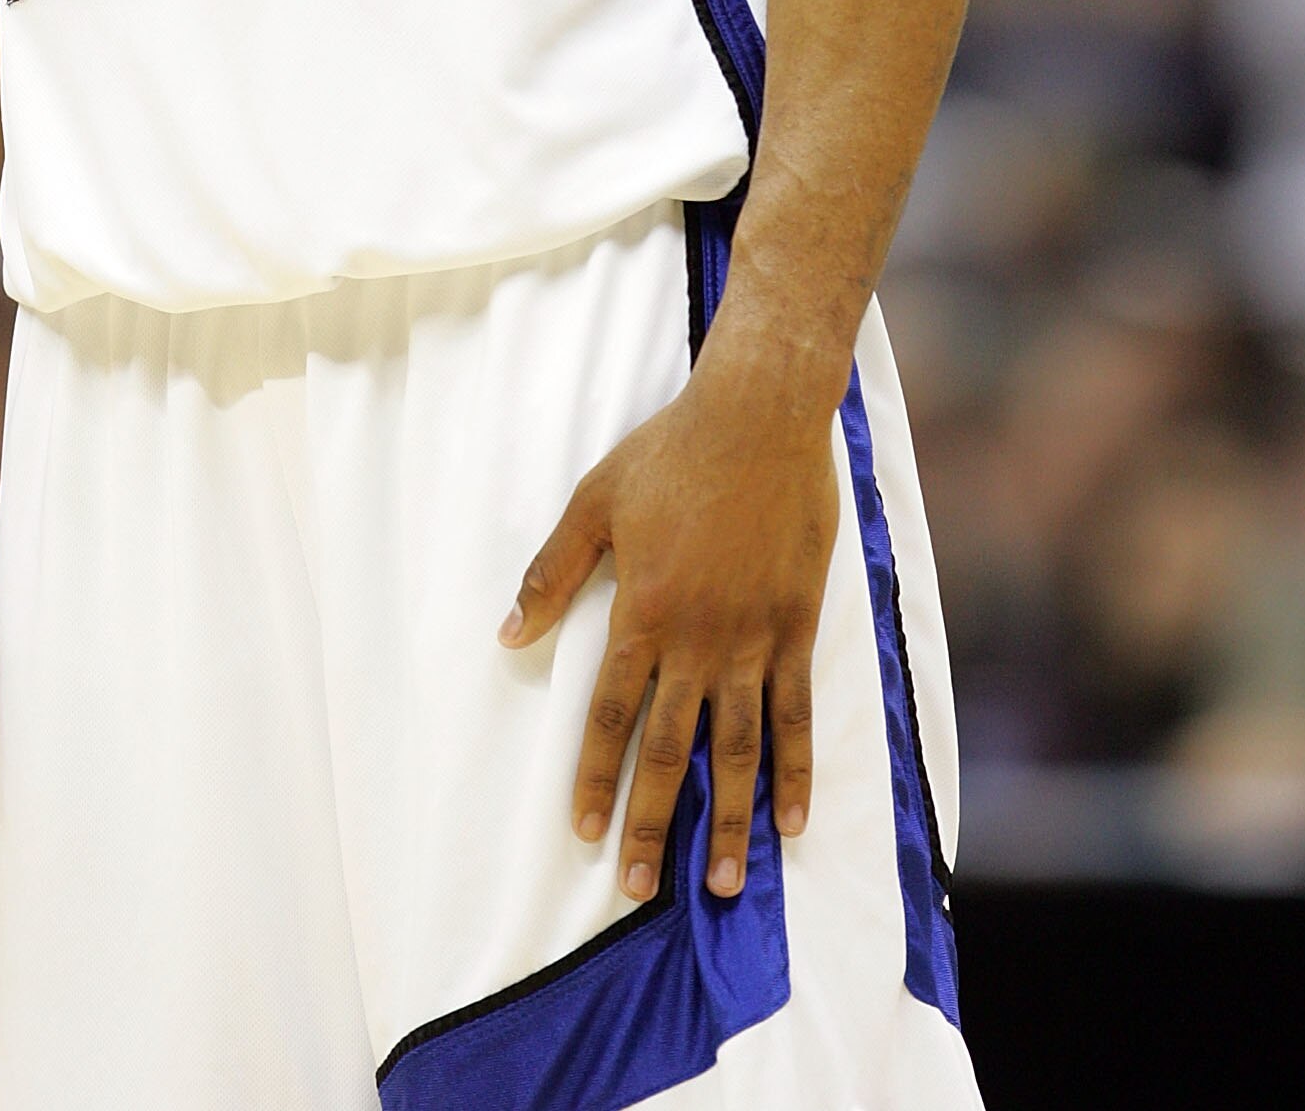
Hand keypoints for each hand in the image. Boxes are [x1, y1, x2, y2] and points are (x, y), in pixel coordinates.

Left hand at [499, 357, 835, 902]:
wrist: (760, 417)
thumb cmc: (670, 453)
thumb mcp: (594, 502)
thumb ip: (552, 573)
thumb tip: (506, 634)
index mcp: (644, 612)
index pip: (610, 713)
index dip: (594, 775)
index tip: (582, 831)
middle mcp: (699, 639)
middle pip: (671, 748)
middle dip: (652, 821)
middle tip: (636, 886)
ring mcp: (754, 638)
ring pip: (739, 748)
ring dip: (727, 819)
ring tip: (719, 882)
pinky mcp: (797, 626)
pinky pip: (796, 713)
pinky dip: (794, 769)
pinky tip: (791, 818)